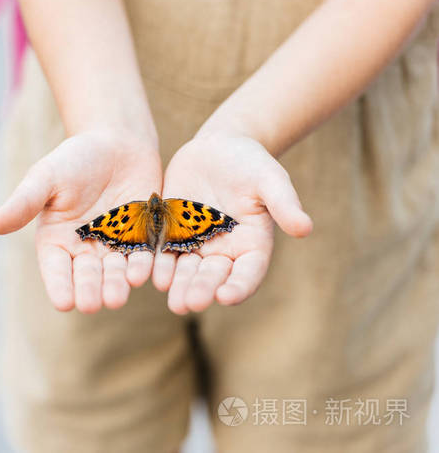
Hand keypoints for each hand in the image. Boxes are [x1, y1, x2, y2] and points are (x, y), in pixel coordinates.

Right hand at [0, 129, 161, 312]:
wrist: (117, 141)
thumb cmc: (74, 159)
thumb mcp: (46, 177)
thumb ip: (24, 202)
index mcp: (57, 241)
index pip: (56, 269)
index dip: (60, 286)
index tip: (63, 303)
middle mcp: (85, 250)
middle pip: (87, 276)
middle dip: (90, 290)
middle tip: (93, 304)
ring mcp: (115, 246)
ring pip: (115, 272)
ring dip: (116, 285)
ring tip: (117, 298)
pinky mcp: (142, 238)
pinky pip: (143, 255)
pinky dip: (142, 266)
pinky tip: (142, 273)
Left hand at [155, 134, 312, 313]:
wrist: (218, 148)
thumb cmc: (251, 163)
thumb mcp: (269, 179)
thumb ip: (284, 203)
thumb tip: (305, 228)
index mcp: (252, 246)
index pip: (248, 273)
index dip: (238, 286)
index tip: (226, 297)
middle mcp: (223, 252)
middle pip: (212, 277)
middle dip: (201, 290)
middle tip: (189, 304)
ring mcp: (196, 245)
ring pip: (186, 271)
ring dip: (177, 285)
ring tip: (169, 299)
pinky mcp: (172, 233)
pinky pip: (163, 252)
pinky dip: (157, 264)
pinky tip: (147, 274)